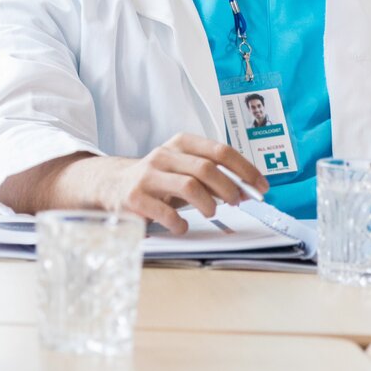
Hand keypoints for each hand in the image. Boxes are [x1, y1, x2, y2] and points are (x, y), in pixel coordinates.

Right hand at [92, 133, 267, 235]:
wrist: (110, 185)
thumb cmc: (157, 180)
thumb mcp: (182, 168)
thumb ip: (210, 174)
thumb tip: (246, 188)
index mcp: (181, 144)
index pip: (221, 150)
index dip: (245, 169)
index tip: (261, 186)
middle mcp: (164, 155)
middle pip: (207, 168)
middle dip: (229, 187)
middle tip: (238, 202)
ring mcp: (148, 176)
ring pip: (190, 186)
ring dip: (208, 204)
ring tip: (212, 213)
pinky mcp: (135, 197)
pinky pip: (166, 212)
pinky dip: (180, 223)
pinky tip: (181, 226)